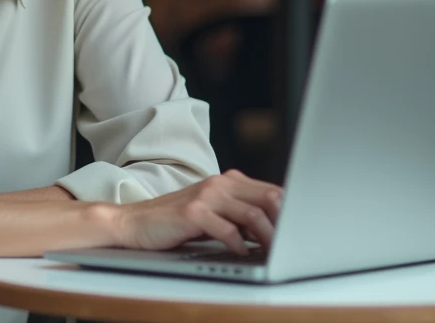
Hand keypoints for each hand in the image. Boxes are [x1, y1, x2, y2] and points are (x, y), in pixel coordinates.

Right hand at [113, 170, 282, 254]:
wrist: (136, 222)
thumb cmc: (175, 220)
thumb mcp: (211, 211)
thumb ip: (238, 213)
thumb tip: (272, 229)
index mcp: (227, 181)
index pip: (270, 191)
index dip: (289, 211)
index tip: (297, 231)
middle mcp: (219, 183)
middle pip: (268, 198)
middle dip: (284, 224)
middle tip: (291, 244)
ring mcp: (206, 196)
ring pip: (253, 214)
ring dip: (268, 237)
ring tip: (272, 252)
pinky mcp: (193, 212)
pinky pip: (227, 229)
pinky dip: (240, 244)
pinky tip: (241, 252)